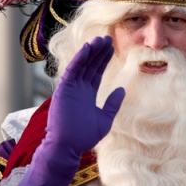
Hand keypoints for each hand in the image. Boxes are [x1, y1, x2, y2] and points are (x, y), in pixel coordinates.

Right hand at [5, 36, 124, 185]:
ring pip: (82, 64)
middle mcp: (78, 88)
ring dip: (90, 51)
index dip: (103, 59)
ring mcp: (70, 88)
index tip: (112, 47)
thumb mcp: (105, 119)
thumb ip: (112, 104)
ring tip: (101, 39)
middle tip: (108, 38)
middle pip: (90, 65)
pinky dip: (79, 59)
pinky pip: (72, 70)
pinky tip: (88, 48)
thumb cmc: (85, 137)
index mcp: (87, 94)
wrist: (68, 147)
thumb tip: (121, 89)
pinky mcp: (64, 89)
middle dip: (99, 52)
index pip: (96, 71)